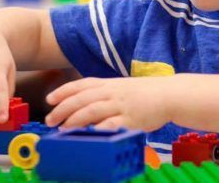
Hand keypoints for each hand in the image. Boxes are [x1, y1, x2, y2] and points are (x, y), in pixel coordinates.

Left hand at [44, 77, 172, 130]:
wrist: (168, 94)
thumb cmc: (144, 93)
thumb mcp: (121, 88)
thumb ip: (103, 94)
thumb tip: (81, 105)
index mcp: (108, 84)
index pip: (81, 84)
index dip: (63, 91)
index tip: (50, 99)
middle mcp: (112, 92)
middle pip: (82, 98)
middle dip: (63, 109)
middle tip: (50, 119)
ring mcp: (121, 105)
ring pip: (92, 110)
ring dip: (75, 120)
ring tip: (63, 129)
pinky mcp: (130, 118)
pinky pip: (111, 124)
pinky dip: (98, 129)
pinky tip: (88, 134)